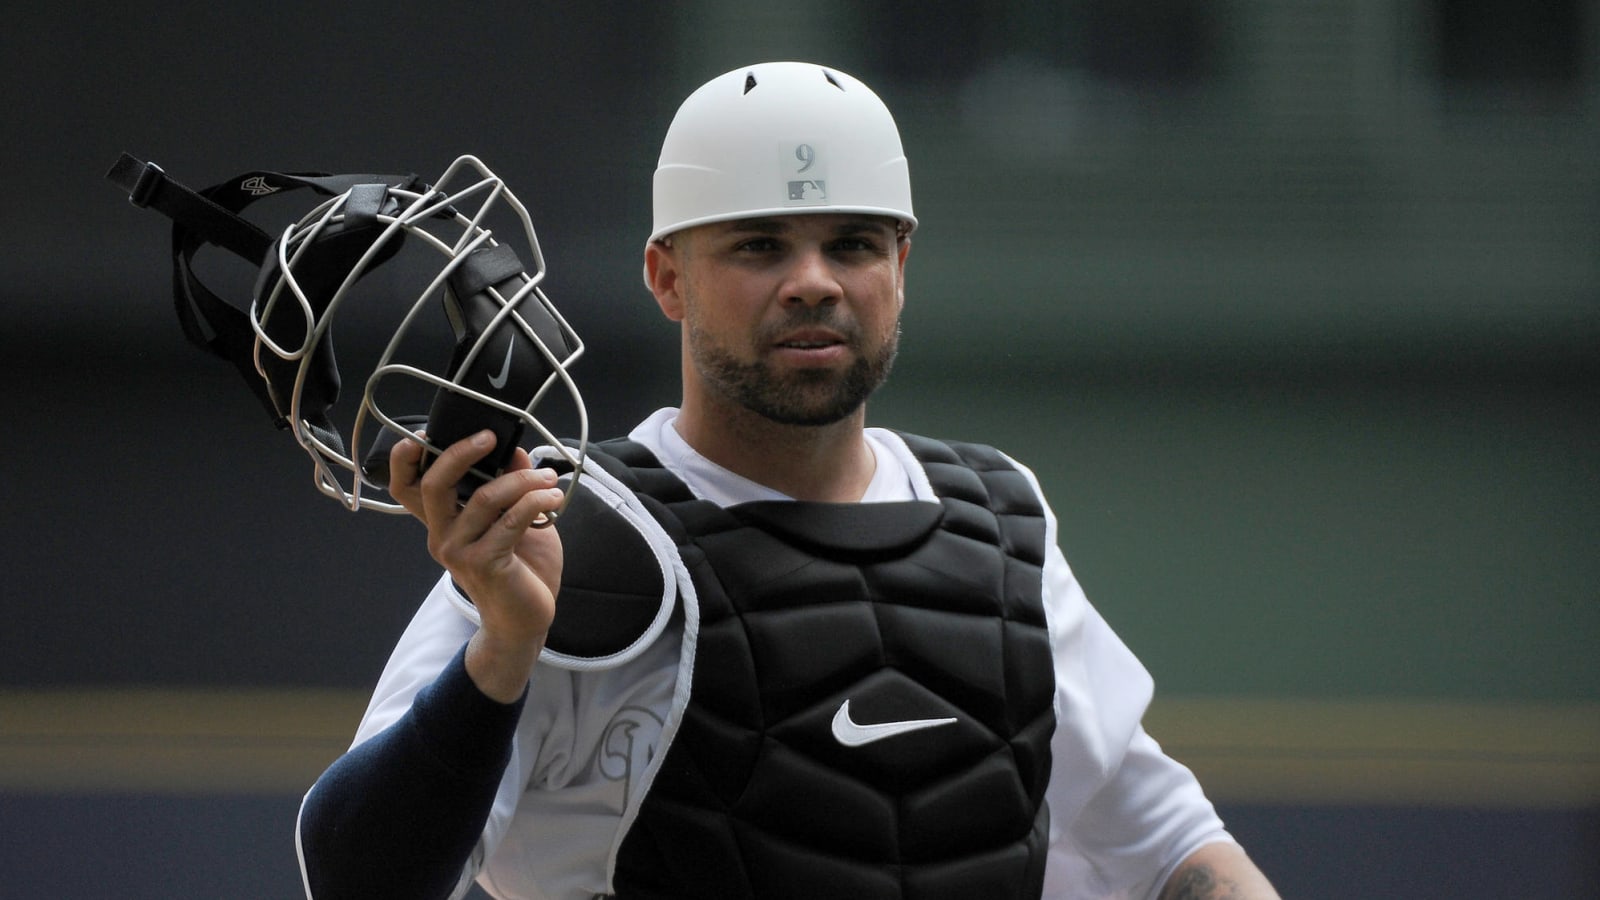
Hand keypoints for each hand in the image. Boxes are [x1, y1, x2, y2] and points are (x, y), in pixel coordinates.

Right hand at [388, 429, 564, 701]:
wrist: (524, 620)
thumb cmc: (520, 569)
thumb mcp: (516, 519)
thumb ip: (511, 487)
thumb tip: (516, 451)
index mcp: (442, 523)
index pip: (406, 488)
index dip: (405, 458)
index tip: (427, 432)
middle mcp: (442, 536)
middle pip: (433, 485)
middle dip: (459, 453)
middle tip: (490, 437)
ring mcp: (460, 552)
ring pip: (484, 498)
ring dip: (522, 480)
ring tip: (548, 478)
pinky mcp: (485, 564)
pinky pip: (511, 520)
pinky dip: (536, 501)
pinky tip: (554, 499)